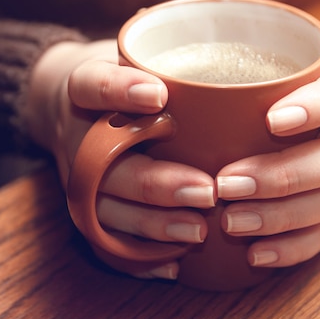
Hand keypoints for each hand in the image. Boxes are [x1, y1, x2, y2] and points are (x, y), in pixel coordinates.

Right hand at [24, 39, 214, 278]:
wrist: (69, 106)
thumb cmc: (120, 78)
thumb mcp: (135, 54)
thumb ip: (174, 54)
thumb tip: (249, 54)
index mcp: (82, 90)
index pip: (89, 85)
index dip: (118, 92)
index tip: (159, 96)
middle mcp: (77, 136)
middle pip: (103, 165)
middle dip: (154, 182)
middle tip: (206, 190)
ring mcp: (77, 177)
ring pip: (103, 209)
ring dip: (150, 225)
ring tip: (197, 231)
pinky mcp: (85, 207)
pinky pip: (103, 240)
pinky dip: (137, 257)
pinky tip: (174, 264)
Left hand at [216, 46, 319, 266]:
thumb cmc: (306, 81)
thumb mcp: (293, 59)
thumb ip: (253, 66)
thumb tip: (169, 85)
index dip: (317, 107)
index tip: (272, 120)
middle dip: (282, 177)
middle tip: (227, 185)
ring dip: (281, 217)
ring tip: (232, 222)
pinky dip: (292, 247)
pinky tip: (256, 254)